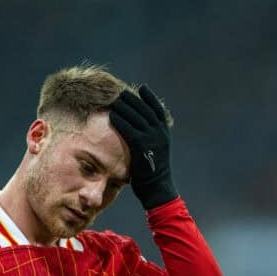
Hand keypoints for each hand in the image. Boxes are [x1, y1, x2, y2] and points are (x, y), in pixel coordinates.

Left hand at [109, 85, 177, 209]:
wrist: (157, 187)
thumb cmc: (152, 172)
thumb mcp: (156, 150)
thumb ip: (151, 137)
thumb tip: (139, 128)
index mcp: (164, 132)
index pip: (158, 109)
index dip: (150, 97)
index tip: (142, 87)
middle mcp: (159, 133)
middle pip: (144, 109)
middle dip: (132, 99)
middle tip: (120, 92)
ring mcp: (151, 138)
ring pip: (135, 116)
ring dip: (123, 107)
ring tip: (113, 100)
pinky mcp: (141, 145)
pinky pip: (128, 128)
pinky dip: (120, 120)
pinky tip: (112, 115)